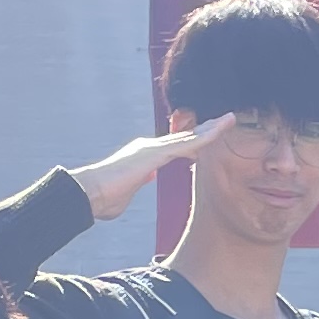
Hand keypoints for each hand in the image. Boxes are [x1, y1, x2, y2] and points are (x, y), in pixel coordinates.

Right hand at [70, 122, 228, 220]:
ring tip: (230, 119)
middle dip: (206, 130)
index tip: (208, 140)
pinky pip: (186, 143)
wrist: (88, 194)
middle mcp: (149, 147)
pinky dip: (204, 137)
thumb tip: (141, 182)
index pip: (175, 148)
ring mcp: (152, 148)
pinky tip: (219, 131)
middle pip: (184, 137)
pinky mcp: (155, 154)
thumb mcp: (126, 192)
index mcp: (144, 157)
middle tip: (226, 122)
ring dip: (211, 128)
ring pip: (189, 136)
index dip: (193, 143)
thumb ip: (136, 184)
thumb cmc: (102, 199)